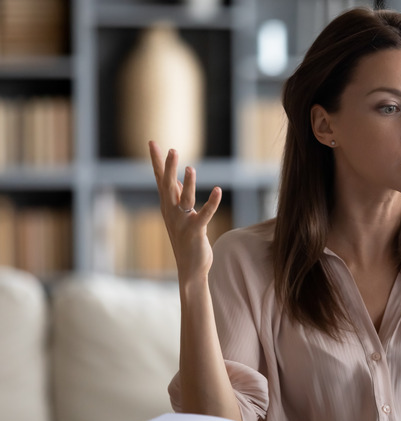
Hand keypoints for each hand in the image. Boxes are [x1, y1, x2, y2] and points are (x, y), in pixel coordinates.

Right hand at [149, 141, 221, 280]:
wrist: (190, 268)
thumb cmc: (186, 239)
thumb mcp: (179, 215)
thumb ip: (177, 196)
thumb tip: (176, 179)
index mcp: (168, 206)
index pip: (160, 179)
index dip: (156, 161)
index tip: (152, 142)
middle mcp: (172, 212)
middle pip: (168, 186)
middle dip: (168, 167)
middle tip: (171, 149)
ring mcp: (182, 222)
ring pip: (184, 199)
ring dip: (188, 184)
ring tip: (191, 168)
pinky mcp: (195, 231)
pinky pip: (205, 214)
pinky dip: (212, 202)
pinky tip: (218, 190)